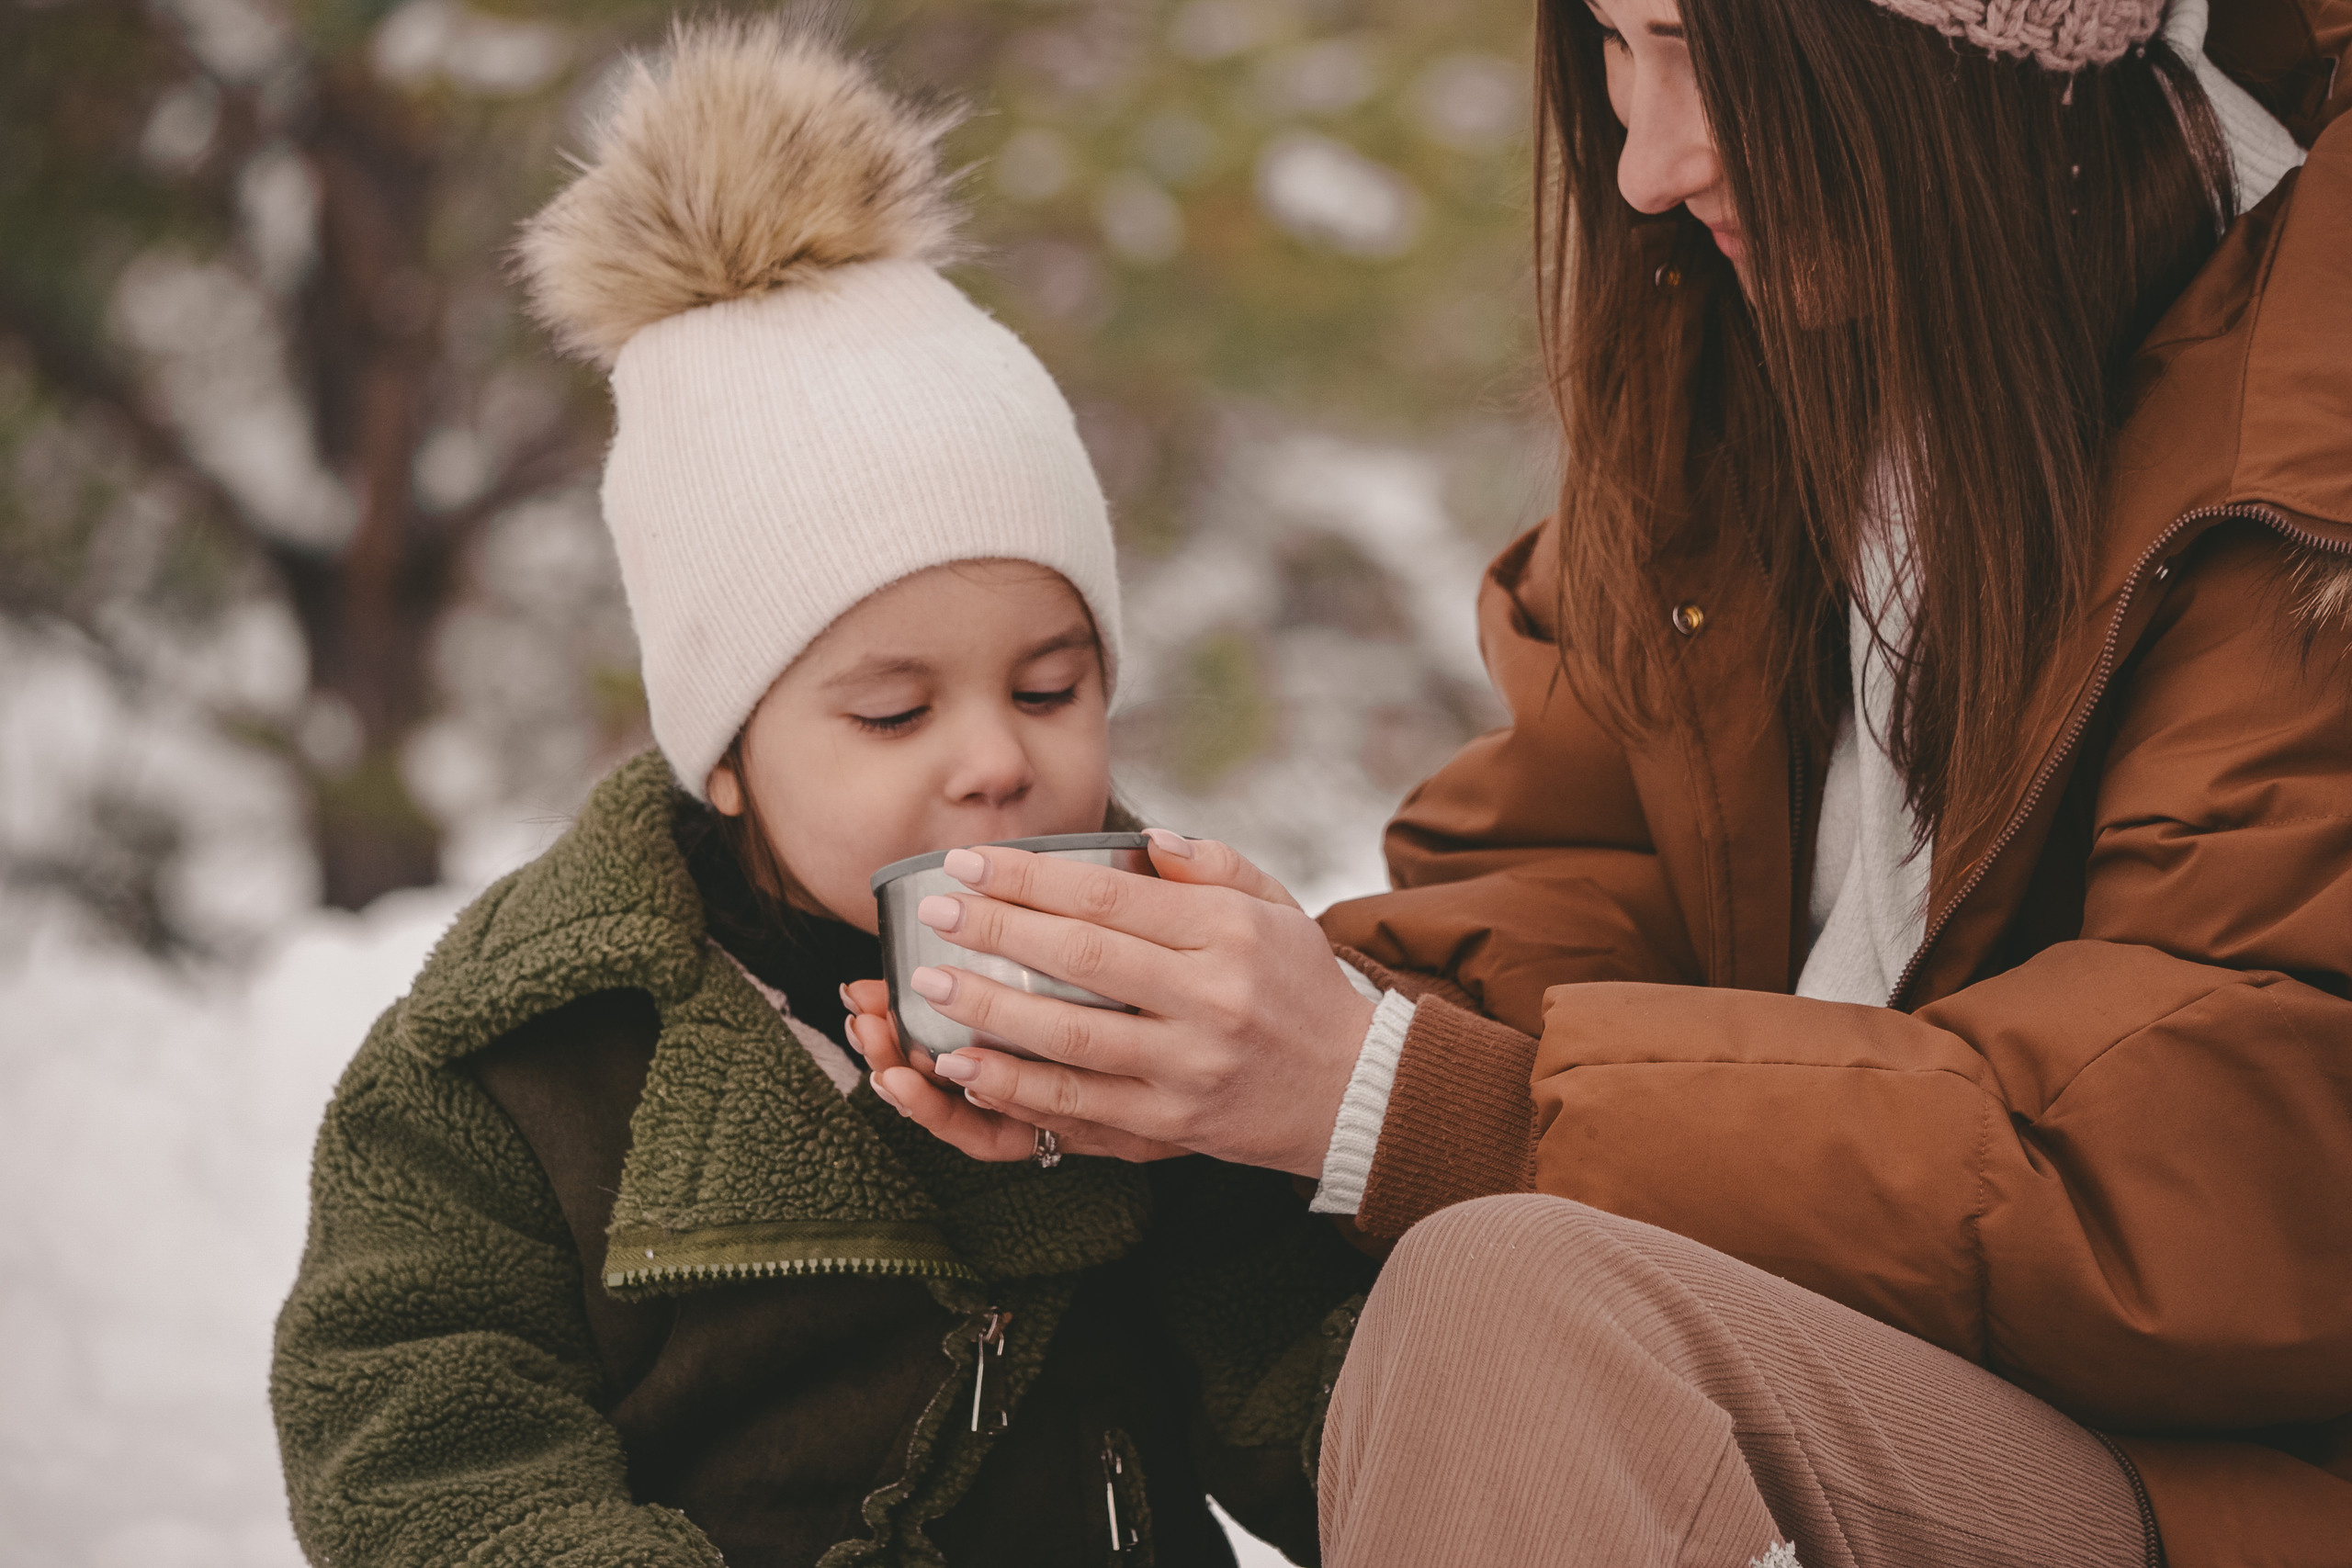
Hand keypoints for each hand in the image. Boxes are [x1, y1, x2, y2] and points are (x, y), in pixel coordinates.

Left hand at [896, 829, 1375, 1177]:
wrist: (1355, 1090)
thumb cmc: (1299, 986)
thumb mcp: (1275, 906)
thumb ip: (1211, 865)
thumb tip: (1146, 839)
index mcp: (1228, 934)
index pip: (1112, 896)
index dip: (1032, 877)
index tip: (970, 861)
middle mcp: (1210, 999)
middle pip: (1084, 960)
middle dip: (997, 932)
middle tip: (934, 914)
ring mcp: (1189, 1069)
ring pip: (1071, 1039)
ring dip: (990, 1011)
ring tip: (928, 987)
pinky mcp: (1171, 1126)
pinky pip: (1079, 1106)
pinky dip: (1014, 1087)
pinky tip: (962, 1067)